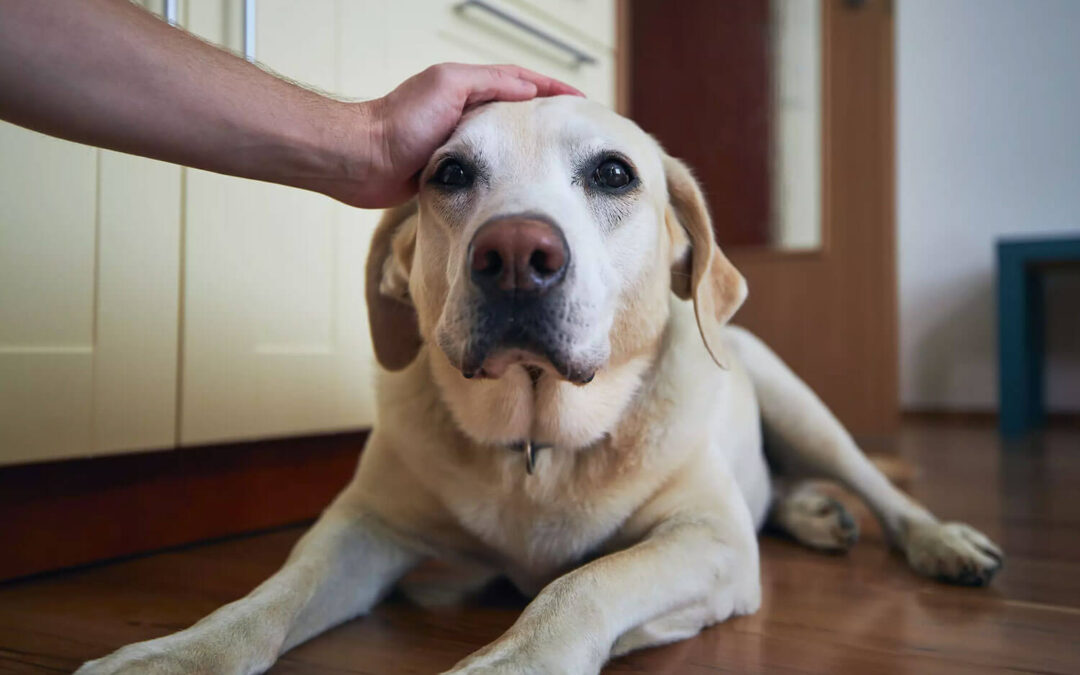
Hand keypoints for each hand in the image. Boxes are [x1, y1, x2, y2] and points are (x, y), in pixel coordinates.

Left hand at [340, 63, 582, 207]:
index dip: (552, 89)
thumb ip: (488, 84)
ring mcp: (459, 141)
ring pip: (505, 141)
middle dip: (547, 117)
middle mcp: (464, 111)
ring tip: (560, 157)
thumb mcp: (447, 87)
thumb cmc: (399, 122)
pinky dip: (509, 170)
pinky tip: (525, 182)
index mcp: (466, 86)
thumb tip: (528, 91)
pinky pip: (489, 168)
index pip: (520, 81)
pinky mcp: (452, 171)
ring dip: (531, 146)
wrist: (362, 161)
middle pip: (516, 110)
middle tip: (578, 130)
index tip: (580, 101)